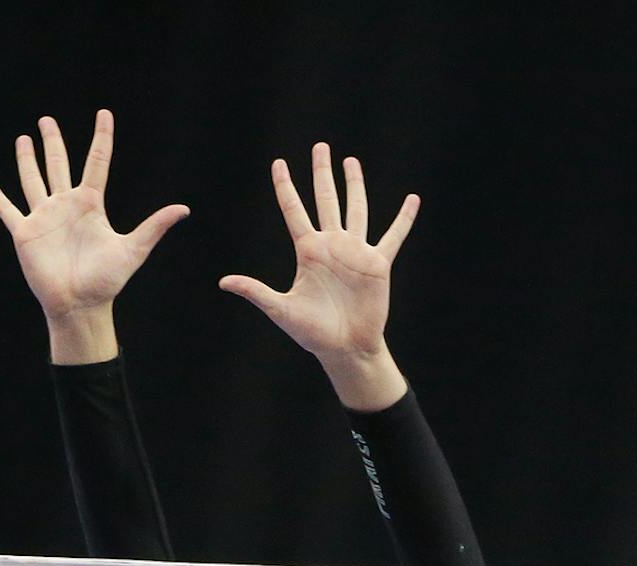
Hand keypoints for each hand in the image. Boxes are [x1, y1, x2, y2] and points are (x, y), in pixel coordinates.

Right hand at [0, 109, 187, 357]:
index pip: (97, 161)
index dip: (101, 137)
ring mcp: (44, 218)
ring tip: (24, 138)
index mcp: (90, 204)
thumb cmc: (106, 281)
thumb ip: (154, 226)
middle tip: (46, 120)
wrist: (79, 305)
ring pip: (33, 179)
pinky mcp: (25, 234)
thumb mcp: (133, 250)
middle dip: (52, 142)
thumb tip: (184, 209)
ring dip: (27, 159)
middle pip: (58, 164)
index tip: (104, 113)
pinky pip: (7, 210)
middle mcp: (66, 205)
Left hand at [220, 143, 417, 390]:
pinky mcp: (377, 263)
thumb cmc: (312, 333)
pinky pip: (393, 236)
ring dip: (354, 185)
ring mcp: (355, 252)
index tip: (278, 163)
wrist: (344, 348)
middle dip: (322, 173)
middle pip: (325, 200)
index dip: (285, 186)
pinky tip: (413, 199)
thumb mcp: (281, 309)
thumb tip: (223, 282)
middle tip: (320, 147)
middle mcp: (331, 245)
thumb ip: (255, 292)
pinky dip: (404, 219)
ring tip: (351, 161)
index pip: (294, 210)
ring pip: (356, 208)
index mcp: (308, 252)